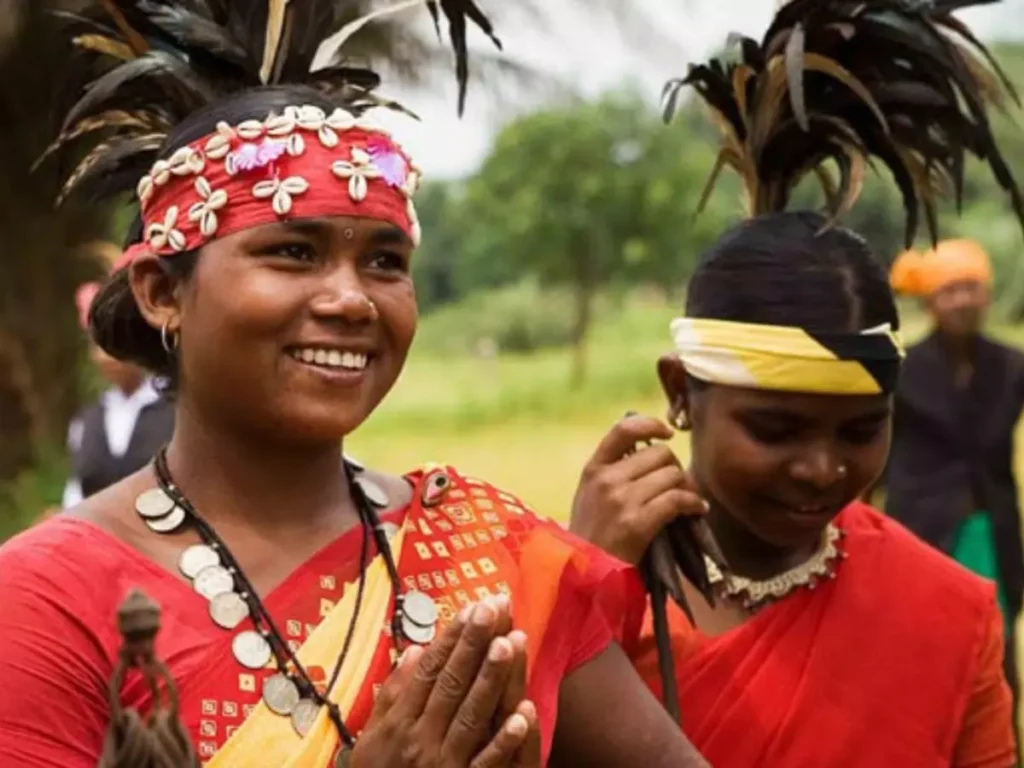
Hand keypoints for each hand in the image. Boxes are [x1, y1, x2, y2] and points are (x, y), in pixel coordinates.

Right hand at [352, 596, 539, 766]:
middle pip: (451, 683)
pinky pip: (487, 763)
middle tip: (494, 608)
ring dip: (492, 678)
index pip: (429, 670)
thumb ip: (392, 695)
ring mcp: (443, 763)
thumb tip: (414, 650)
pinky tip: (524, 714)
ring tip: (510, 642)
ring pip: (472, 715)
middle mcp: (421, 737)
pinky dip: (504, 740)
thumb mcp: (372, 736)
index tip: (472, 607)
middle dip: (474, 643)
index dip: (452, 637)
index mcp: (399, 721)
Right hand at [570, 414, 706, 563]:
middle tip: (678, 485)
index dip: (650, 424)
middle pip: (659, 453)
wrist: (583, 575)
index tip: (667, 433)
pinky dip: (693, 504)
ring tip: (688, 501)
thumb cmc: (591, 536)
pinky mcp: (637, 523)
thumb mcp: (590, 496)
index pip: (623, 429)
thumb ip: (613, 473)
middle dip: (675, 467)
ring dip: (687, 487)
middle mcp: (606, 479)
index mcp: (593, 469)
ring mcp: (621, 500)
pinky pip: (677, 500)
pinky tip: (696, 511)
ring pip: (672, 475)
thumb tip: (651, 451)